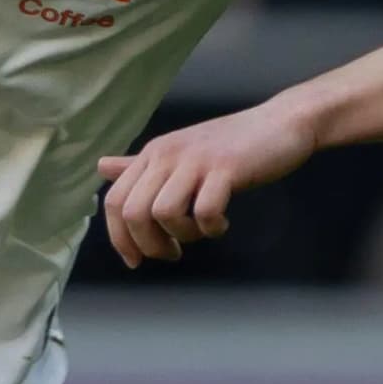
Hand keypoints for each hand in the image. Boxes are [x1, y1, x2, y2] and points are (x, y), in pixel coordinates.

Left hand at [94, 99, 320, 268]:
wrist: (281, 123)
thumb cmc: (231, 144)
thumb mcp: (180, 152)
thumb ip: (141, 164)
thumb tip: (101, 167)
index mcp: (152, 154)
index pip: (115, 201)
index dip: (120, 239)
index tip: (137, 260)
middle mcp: (167, 155)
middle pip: (133, 213)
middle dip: (149, 245)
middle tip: (174, 252)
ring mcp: (196, 160)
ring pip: (164, 214)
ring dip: (182, 236)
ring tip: (200, 233)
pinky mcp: (226, 169)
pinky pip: (204, 211)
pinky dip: (212, 228)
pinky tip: (222, 223)